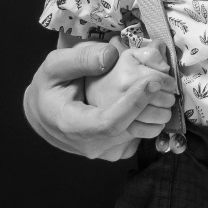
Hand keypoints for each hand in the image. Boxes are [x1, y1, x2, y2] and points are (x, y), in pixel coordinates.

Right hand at [23, 40, 178, 160]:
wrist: (43, 113)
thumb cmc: (49, 88)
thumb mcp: (54, 66)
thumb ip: (79, 58)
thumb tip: (110, 56)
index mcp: (71, 125)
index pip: (109, 123)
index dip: (134, 103)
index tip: (154, 80)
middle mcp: (89, 145)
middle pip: (130, 128)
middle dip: (152, 103)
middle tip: (164, 79)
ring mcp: (104, 151)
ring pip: (139, 133)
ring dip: (155, 110)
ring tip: (157, 86)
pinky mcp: (115, 151)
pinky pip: (140, 136)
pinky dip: (149, 118)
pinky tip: (146, 100)